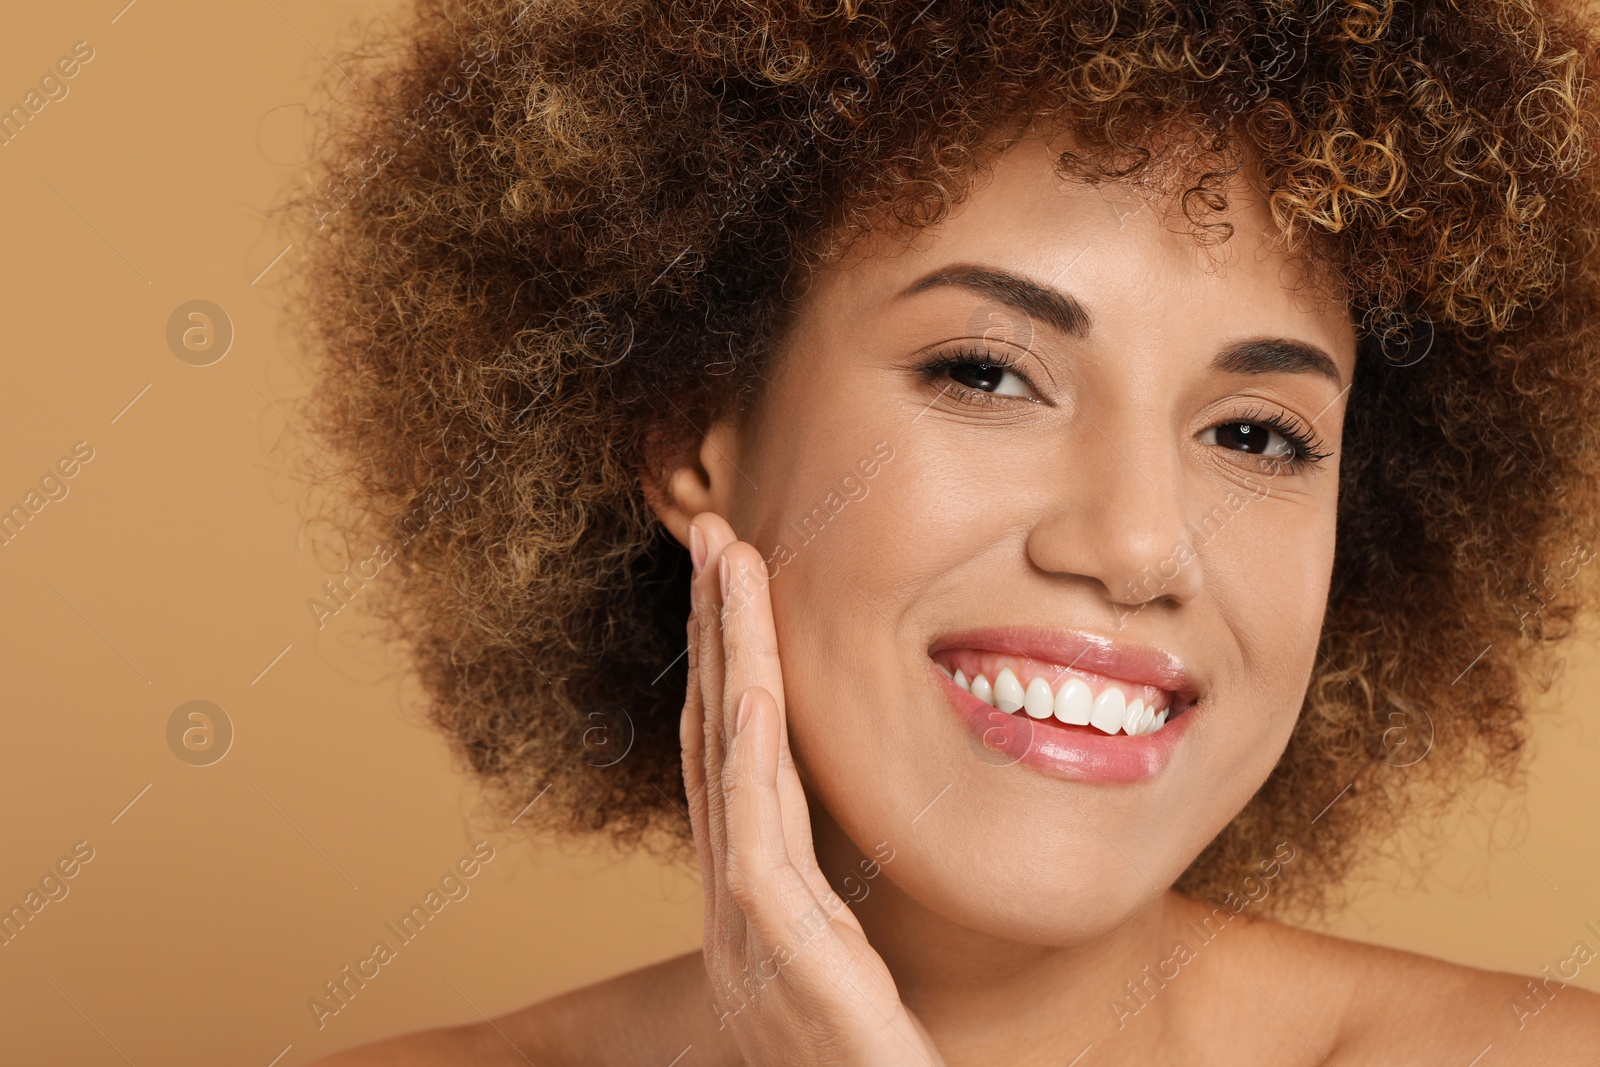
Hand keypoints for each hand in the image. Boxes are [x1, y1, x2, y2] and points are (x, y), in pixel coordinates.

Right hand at [681, 511, 945, 1065]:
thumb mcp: (850, 975)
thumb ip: (833, 912)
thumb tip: (841, 860)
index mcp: (753, 904)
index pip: (731, 761)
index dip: (725, 667)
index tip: (733, 588)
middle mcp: (733, 903)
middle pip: (714, 738)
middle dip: (713, 632)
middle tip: (712, 535)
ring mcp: (743, 924)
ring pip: (725, 759)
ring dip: (726, 653)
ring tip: (727, 562)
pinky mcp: (772, 947)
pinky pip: (754, 825)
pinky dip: (748, 743)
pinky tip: (753, 676)